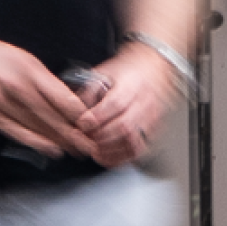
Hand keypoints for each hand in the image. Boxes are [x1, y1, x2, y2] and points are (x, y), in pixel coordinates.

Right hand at [0, 22, 93, 155]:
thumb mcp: (11, 54)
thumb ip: (32, 73)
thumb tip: (53, 92)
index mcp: (27, 66)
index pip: (62, 95)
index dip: (80, 113)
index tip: (94, 123)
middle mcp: (17, 84)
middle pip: (54, 115)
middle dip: (75, 133)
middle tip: (91, 145)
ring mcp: (1, 100)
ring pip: (37, 125)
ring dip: (58, 140)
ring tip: (75, 151)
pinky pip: (14, 131)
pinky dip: (34, 141)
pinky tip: (48, 148)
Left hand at [73, 40, 179, 168]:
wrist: (152, 68)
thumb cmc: (126, 71)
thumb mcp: (104, 72)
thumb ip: (88, 92)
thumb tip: (72, 110)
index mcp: (131, 84)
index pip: (116, 103)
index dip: (97, 117)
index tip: (82, 124)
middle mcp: (144, 101)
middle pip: (124, 125)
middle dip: (100, 136)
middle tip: (83, 139)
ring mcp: (151, 117)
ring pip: (133, 140)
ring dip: (110, 149)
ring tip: (94, 151)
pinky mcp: (153, 129)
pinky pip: (139, 148)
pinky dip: (121, 156)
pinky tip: (107, 157)